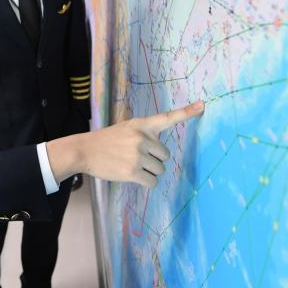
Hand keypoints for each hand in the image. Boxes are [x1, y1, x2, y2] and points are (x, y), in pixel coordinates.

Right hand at [47, 101, 204, 186]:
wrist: (84, 150)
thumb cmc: (106, 141)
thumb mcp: (125, 128)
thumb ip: (144, 134)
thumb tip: (161, 152)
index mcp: (141, 124)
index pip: (168, 117)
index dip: (187, 112)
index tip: (203, 105)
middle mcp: (142, 138)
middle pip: (165, 156)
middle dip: (154, 160)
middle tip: (136, 158)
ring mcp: (138, 155)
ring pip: (159, 170)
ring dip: (149, 172)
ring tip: (130, 165)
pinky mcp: (133, 172)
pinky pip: (152, 182)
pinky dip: (145, 182)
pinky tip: (131, 176)